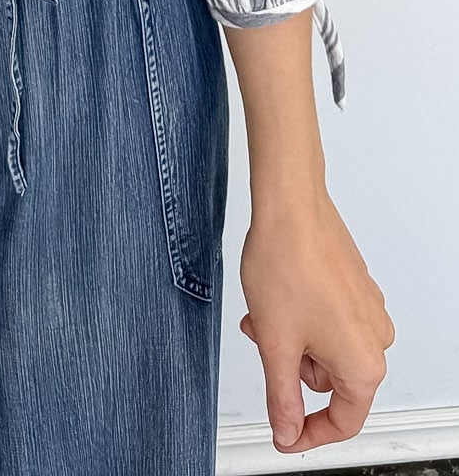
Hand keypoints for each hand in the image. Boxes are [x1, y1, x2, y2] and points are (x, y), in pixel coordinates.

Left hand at [239, 187, 394, 453]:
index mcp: (363, 364)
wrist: (289, 206)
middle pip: (331, 383)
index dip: (308, 433)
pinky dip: (302, 320)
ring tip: (265, 315)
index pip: (343, 422)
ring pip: (326, 350)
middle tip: (263, 344)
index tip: (284, 433)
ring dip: (293, 341)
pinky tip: (278, 299)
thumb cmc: (286, 264)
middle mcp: (376, 338)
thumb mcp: (276, 346)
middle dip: (292, 369)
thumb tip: (287, 431)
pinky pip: (330, 322)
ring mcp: (369, 309)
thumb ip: (283, 398)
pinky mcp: (357, 287)